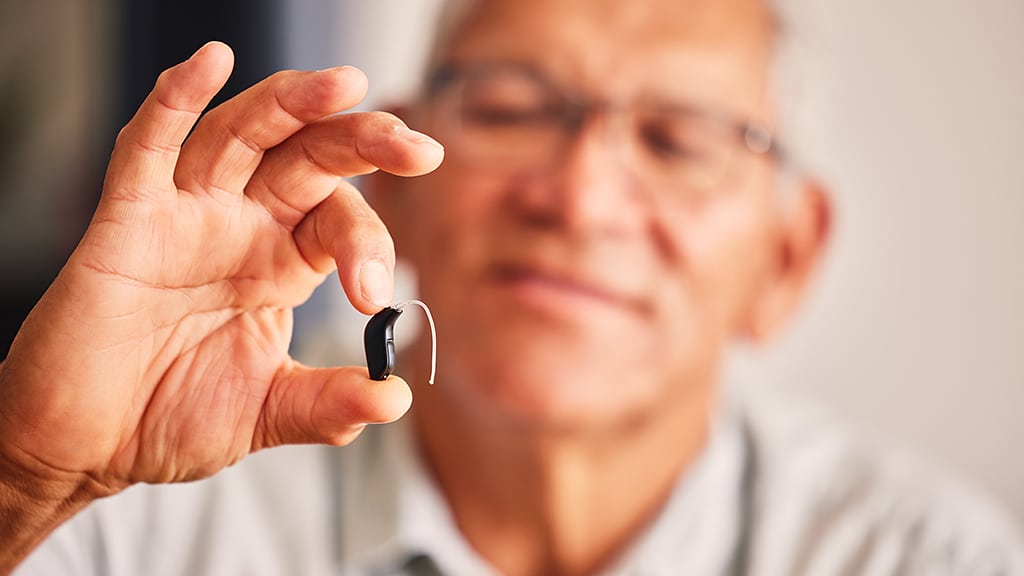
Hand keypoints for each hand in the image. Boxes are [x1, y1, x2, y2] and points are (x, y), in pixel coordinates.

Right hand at [0, 41, 440, 508]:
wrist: (87, 444)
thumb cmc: (168, 416)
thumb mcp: (267, 412)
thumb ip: (329, 404)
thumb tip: (394, 397)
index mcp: (282, 263)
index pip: (342, 219)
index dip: (370, 244)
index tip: (373, 298)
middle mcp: (241, 227)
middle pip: (309, 157)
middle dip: (363, 142)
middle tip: (414, 146)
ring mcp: (185, 217)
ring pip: (241, 134)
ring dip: (292, 103)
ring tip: (344, 84)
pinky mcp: (126, 221)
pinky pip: (148, 149)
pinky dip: (174, 102)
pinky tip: (209, 63)